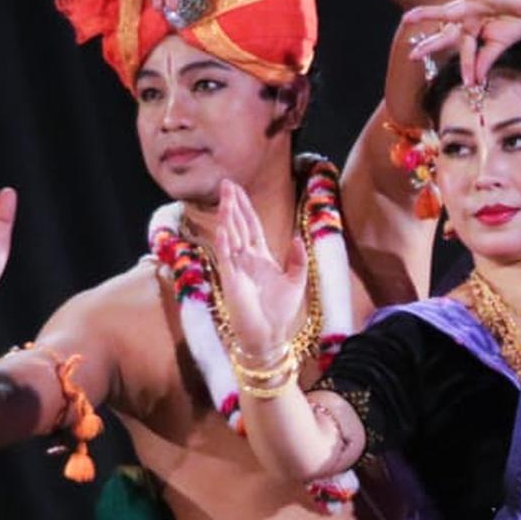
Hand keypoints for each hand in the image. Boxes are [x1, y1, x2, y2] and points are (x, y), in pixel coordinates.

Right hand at [213, 180, 306, 359]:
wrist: (270, 336)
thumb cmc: (280, 313)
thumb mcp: (296, 281)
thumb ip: (297, 259)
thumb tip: (298, 237)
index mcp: (260, 257)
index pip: (250, 225)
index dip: (245, 207)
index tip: (237, 189)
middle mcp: (245, 259)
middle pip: (237, 225)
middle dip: (232, 204)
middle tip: (225, 183)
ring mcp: (236, 269)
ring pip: (230, 237)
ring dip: (227, 217)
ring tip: (224, 198)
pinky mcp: (231, 281)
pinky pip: (226, 258)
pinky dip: (224, 243)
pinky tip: (222, 228)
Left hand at [404, 0, 520, 83]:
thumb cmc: (517, 23)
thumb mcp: (498, 46)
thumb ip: (484, 61)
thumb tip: (475, 81)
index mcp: (471, 31)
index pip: (460, 50)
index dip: (463, 66)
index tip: (468, 84)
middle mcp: (468, 18)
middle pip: (445, 33)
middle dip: (429, 44)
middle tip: (411, 55)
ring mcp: (473, 5)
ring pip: (446, 12)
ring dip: (427, 14)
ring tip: (407, 18)